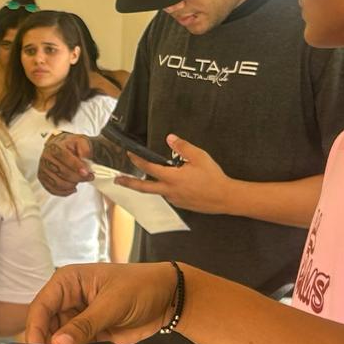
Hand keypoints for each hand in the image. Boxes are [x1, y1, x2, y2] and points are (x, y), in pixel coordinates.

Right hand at [25, 262, 175, 343]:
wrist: (168, 298)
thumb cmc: (140, 288)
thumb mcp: (112, 304)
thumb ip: (85, 325)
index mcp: (67, 282)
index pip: (42, 306)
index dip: (35, 328)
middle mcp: (68, 299)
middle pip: (46, 326)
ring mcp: (79, 318)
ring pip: (60, 341)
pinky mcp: (91, 334)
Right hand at [37, 133, 93, 195]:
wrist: (63, 148)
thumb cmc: (71, 146)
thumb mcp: (81, 141)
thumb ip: (84, 148)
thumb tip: (84, 156)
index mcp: (54, 146)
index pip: (63, 156)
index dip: (75, 165)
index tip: (86, 172)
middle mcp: (46, 157)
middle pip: (62, 172)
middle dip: (78, 177)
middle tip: (89, 176)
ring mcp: (43, 169)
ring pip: (58, 183)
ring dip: (72, 184)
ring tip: (79, 180)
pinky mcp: (42, 178)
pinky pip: (53, 189)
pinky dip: (65, 191)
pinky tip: (72, 187)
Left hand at [116, 135, 234, 214]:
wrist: (225, 198)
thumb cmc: (213, 177)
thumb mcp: (199, 157)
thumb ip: (183, 147)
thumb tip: (170, 138)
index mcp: (172, 178)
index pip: (149, 168)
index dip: (137, 160)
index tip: (129, 154)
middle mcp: (170, 191)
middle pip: (144, 187)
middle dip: (129, 183)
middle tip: (117, 180)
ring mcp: (174, 200)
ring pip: (157, 192)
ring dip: (150, 185)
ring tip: (146, 178)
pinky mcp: (181, 205)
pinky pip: (168, 196)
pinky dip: (165, 189)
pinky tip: (171, 184)